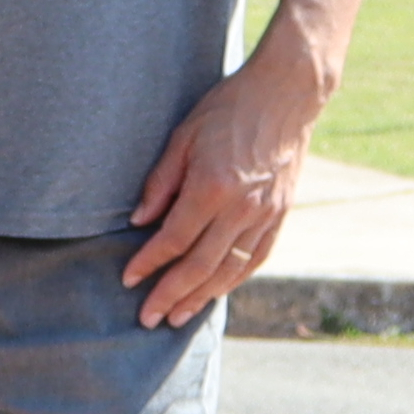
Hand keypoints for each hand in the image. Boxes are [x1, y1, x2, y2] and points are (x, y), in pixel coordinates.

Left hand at [122, 39, 324, 327]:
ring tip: (177, 316)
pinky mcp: (281, 213)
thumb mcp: (182, 137)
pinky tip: (215, 292)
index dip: (149, 264)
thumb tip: (138, 222)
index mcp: (213, 187)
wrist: (286, 95)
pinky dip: (234, 279)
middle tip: (147, 319)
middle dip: (171, 295)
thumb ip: (160, 183)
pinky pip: (257, 257)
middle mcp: (243, 207)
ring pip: (231, 269)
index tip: (128, 280)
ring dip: (202, 297)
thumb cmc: (226, 110)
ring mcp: (266, 213)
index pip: (174, 239)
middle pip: (201, 265)